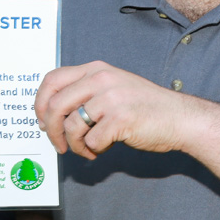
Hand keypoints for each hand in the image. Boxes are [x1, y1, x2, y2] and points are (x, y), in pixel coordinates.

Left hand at [35, 61, 191, 158]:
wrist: (180, 118)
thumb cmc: (144, 107)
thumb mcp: (112, 87)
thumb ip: (85, 93)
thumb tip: (51, 114)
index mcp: (96, 69)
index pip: (52, 79)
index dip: (39, 103)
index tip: (42, 121)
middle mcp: (101, 79)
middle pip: (55, 105)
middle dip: (51, 130)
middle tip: (58, 145)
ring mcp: (111, 98)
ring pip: (71, 126)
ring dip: (74, 145)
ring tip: (87, 150)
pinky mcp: (121, 118)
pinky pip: (91, 141)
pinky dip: (93, 150)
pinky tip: (103, 149)